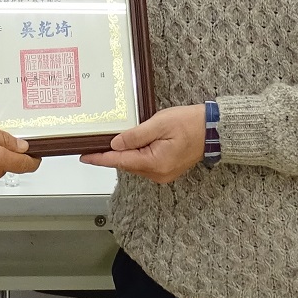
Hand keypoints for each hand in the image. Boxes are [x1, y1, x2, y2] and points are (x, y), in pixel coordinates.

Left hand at [80, 105, 206, 184]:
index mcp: (155, 163)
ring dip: (124, 154)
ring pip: (134, 164)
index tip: (85, 157)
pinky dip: (135, 155)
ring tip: (113, 140)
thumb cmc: (190, 124)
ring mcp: (162, 173)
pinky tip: (131, 144)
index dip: (100, 158)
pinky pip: (144, 163)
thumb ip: (135, 135)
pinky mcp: (166, 169)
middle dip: (110, 154)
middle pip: (126, 164)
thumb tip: (115, 144)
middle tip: (95, 142)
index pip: (120, 161)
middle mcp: (157, 173)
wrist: (213, 130)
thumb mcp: (159, 124)